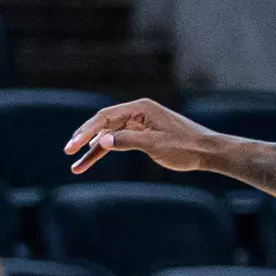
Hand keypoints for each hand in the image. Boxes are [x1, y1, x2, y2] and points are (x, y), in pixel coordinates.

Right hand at [64, 99, 212, 174]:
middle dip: (85, 138)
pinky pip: (120, 142)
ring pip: (110, 135)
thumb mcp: (155, 145)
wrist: (207, 151)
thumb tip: (101, 141)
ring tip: (75, 167)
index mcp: (141, 108)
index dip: (86, 131)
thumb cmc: (185, 146)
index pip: (106, 116)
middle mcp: (139, 112)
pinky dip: (107, 152)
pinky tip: (90, 161)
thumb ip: (128, 141)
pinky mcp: (144, 135)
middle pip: (104, 124)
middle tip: (67, 152)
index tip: (72, 146)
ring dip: (93, 150)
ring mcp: (140, 123)